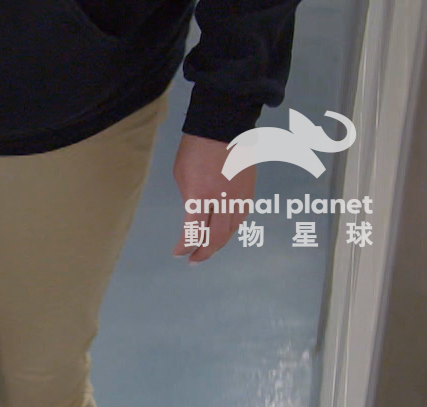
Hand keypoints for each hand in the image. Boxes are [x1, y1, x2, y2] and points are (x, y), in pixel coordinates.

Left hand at [172, 134, 253, 263]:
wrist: (223, 127)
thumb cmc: (195, 150)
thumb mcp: (182, 177)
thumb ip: (190, 199)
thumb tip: (195, 214)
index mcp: (200, 197)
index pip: (193, 233)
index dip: (185, 247)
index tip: (178, 252)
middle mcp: (222, 201)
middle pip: (215, 237)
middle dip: (203, 252)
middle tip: (193, 260)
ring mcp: (238, 196)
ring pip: (231, 230)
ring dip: (218, 243)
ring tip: (207, 249)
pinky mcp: (249, 190)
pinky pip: (241, 216)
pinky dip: (231, 228)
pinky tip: (223, 232)